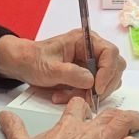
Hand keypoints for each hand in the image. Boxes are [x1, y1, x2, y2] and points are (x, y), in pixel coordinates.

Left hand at [0, 30, 124, 103]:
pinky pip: (96, 89)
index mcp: (85, 40)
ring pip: (108, 81)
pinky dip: (84, 97)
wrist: (23, 65)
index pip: (110, 52)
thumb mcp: (49, 68)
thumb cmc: (33, 60)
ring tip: (67, 96)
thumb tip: (91, 81)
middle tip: (87, 98)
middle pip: (115, 67)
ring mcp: (92, 63)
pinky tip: (65, 97)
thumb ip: (70, 73)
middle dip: (102, 85)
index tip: (97, 88)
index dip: (108, 71)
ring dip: (91, 93)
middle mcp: (93, 50)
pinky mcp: (88, 76)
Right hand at [0, 98, 138, 138]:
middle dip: (120, 114)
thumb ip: (15, 127)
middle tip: (128, 116)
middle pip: (109, 114)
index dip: (86, 107)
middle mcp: (85, 131)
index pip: (80, 106)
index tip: (90, 111)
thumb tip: (3, 116)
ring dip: (135, 123)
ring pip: (124, 124)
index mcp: (66, 125)